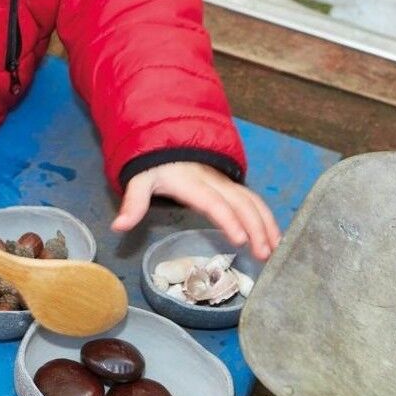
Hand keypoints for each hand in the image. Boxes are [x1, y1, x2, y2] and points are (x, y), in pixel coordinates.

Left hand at [111, 162, 280, 259]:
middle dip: (255, 227)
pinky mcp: (230, 185)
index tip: (240, 240)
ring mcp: (225, 182)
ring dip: (267, 223)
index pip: (214, 202)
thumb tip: (119, 226)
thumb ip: (133, 203)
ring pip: (251, 200)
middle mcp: (214, 181)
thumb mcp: (139, 180)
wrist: (167, 141)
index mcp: (192, 182)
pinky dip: (266, 217)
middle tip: (264, 254)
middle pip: (240, 203)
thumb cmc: (154, 165)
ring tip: (277, 249)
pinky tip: (275, 236)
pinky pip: (252, 199)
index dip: (228, 219)